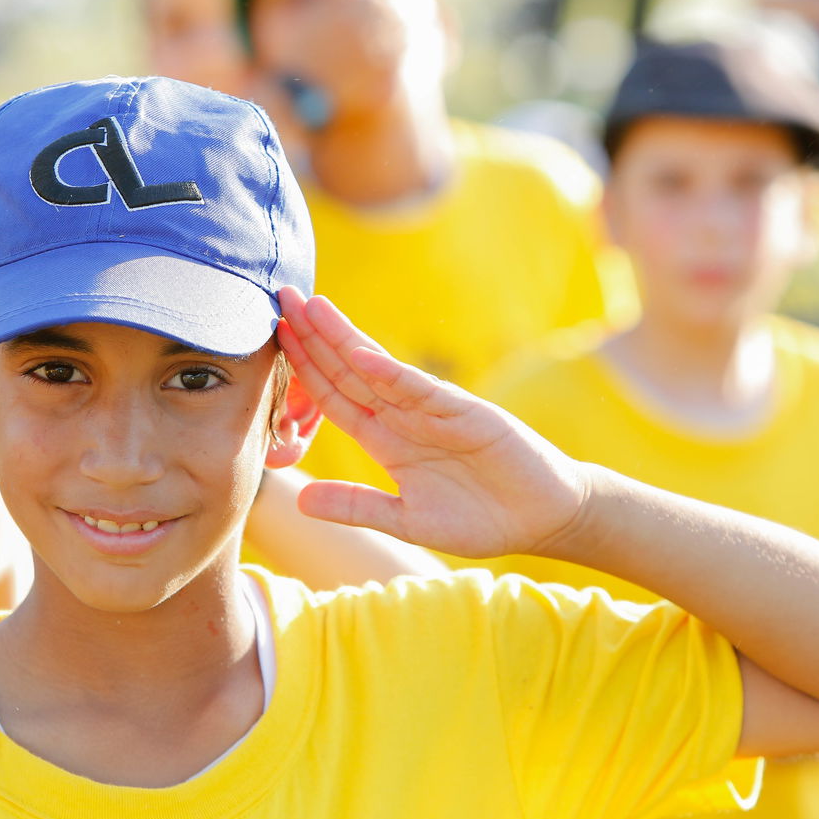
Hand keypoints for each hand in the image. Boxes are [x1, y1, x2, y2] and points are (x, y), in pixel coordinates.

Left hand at [277, 286, 590, 558]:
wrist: (544, 518)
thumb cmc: (480, 519)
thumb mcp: (407, 520)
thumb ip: (357, 507)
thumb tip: (298, 502)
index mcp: (387, 440)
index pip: (333, 398)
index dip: (302, 371)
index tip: (274, 341)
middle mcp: (405, 417)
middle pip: (348, 371)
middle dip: (313, 337)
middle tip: (279, 298)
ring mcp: (435, 411)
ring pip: (379, 370)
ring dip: (343, 339)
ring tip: (310, 308)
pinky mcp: (467, 413)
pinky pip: (420, 391)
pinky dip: (391, 374)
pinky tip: (359, 356)